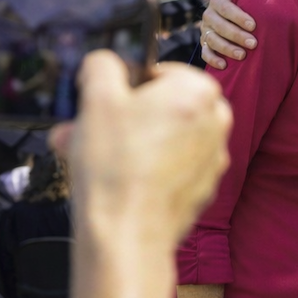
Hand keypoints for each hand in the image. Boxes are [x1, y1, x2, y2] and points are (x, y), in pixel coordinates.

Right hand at [50, 52, 231, 249]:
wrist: (127, 234)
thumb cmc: (116, 165)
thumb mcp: (97, 98)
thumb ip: (101, 66)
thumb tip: (103, 62)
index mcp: (200, 91)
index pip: (158, 73)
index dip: (124, 87)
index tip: (101, 103)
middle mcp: (216, 122)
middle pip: (158, 109)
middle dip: (116, 119)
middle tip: (81, 131)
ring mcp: (212, 158)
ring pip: (159, 139)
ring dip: (121, 144)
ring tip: (83, 158)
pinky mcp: (201, 189)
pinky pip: (167, 168)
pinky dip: (140, 169)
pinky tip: (108, 181)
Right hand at [200, 0, 253, 69]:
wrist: (229, 14)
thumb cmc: (240, 2)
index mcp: (217, 1)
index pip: (226, 8)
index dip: (239, 17)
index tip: (254, 25)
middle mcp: (208, 16)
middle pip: (220, 26)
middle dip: (237, 35)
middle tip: (253, 43)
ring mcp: (205, 31)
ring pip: (213, 41)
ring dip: (227, 49)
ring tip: (242, 55)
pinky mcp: (204, 44)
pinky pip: (205, 53)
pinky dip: (213, 60)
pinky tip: (224, 65)